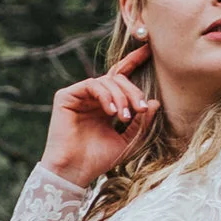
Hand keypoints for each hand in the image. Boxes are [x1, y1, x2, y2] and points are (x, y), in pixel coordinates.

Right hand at [43, 61, 159, 186]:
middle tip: (140, 109)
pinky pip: (91, 85)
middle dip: (133, 91)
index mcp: (106, 105)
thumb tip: (154, 102)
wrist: (74, 172)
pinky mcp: (66, 96)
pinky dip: (105, 95)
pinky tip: (111, 111)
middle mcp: (92, 98)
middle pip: (117, 80)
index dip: (133, 61)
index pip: (120, 78)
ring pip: (106, 81)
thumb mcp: (127, 141)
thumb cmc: (98, 160)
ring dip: (121, 97)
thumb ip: (140, 123)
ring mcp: (79, 96)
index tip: (148, 49)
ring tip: (124, 116)